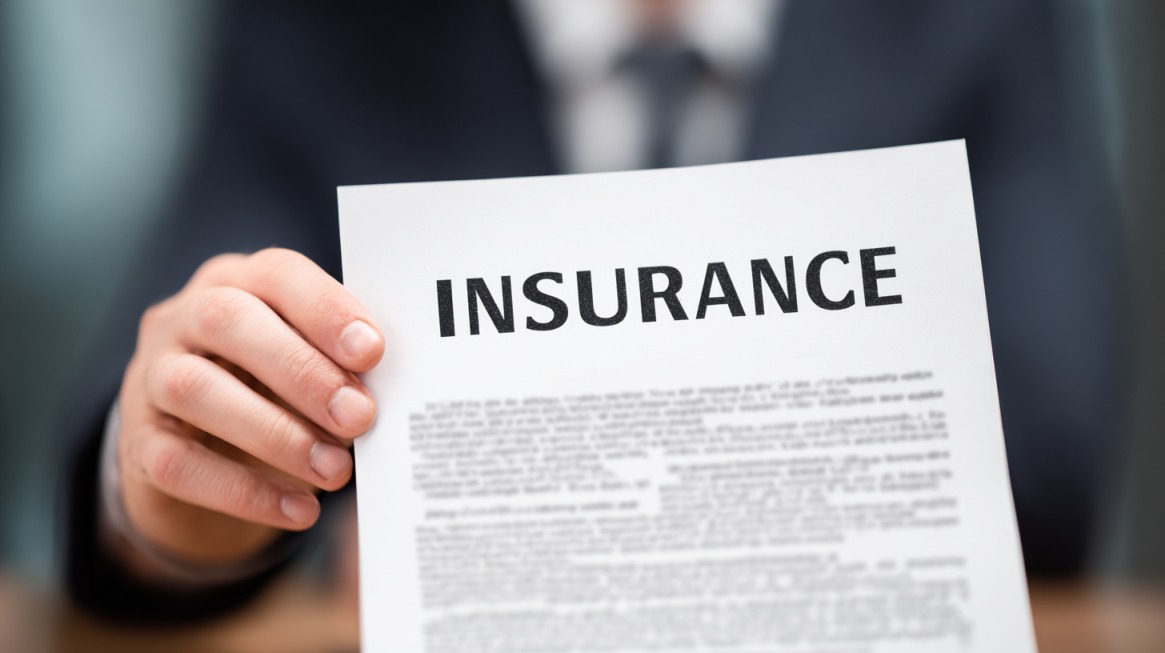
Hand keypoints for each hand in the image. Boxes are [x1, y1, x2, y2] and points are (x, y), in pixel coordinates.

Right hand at [112, 248, 383, 568]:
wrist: (203, 453)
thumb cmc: (273, 390)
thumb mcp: (306, 363)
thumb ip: (339, 366)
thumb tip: (388, 395)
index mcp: (238, 282)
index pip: (276, 275)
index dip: (324, 309)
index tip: (372, 352)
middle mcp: (183, 317)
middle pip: (227, 321)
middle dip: (301, 370)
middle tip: (359, 417)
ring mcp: (149, 377)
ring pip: (194, 390)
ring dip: (275, 433)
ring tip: (337, 470)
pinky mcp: (137, 443)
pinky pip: (179, 464)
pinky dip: (244, 491)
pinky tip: (300, 510)